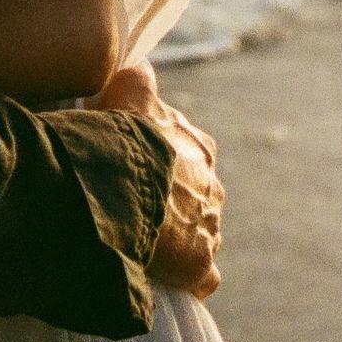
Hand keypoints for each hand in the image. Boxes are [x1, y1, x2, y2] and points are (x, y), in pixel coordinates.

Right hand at [85, 61, 222, 297]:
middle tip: (137, 205)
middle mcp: (213, 188)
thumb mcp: (129, 94)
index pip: (188, 150)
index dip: (162, 156)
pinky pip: (202, 276)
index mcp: (201, 147)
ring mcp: (210, 230)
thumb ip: (137, 78)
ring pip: (199, 233)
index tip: (137, 163)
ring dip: (178, 237)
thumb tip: (140, 64)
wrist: (130, 195)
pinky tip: (168, 277)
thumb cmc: (128, 141)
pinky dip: (188, 276)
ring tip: (145, 242)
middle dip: (174, 200)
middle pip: (195, 194)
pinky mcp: (201, 267)